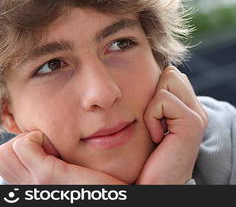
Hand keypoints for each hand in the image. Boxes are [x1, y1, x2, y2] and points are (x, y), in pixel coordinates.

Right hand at [0, 131, 125, 183]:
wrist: (124, 198)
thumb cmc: (102, 188)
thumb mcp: (68, 179)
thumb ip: (53, 166)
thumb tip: (45, 145)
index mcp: (31, 192)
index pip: (5, 159)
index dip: (27, 151)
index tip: (53, 154)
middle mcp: (27, 192)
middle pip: (4, 154)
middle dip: (27, 144)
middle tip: (55, 151)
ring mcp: (34, 186)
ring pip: (11, 148)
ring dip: (34, 141)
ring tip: (59, 152)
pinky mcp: (47, 178)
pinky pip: (26, 143)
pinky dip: (41, 137)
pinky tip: (64, 150)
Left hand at [136, 66, 207, 183]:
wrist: (156, 186)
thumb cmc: (149, 158)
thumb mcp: (155, 123)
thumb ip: (160, 103)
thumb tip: (154, 77)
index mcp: (191, 108)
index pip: (173, 74)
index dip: (156, 91)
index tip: (155, 119)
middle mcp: (198, 109)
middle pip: (171, 73)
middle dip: (155, 94)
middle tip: (156, 123)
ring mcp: (198, 115)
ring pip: (168, 79)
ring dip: (153, 106)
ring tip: (157, 129)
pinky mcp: (192, 122)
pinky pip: (162, 99)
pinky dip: (152, 117)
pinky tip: (158, 137)